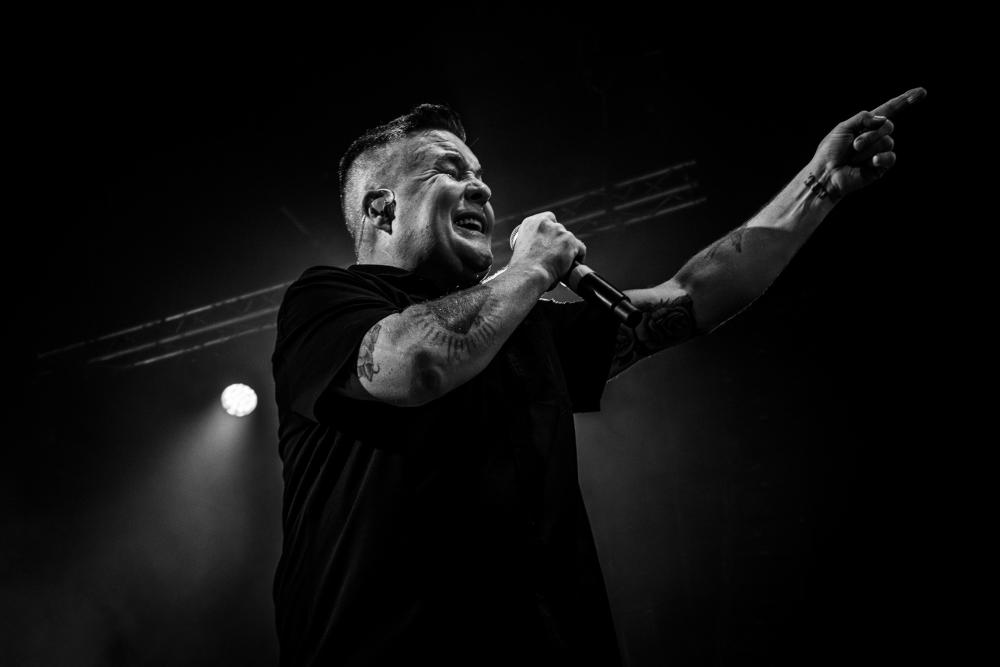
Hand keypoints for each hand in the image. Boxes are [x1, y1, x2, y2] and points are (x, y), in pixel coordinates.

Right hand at [509, 212, 586, 288]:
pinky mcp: (570, 241)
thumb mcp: (521, 249)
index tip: (550, 241)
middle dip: (559, 241)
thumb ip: (532, 244)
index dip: (551, 231)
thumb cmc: (522, 268)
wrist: (529, 274)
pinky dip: (579, 256)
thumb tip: (540, 253)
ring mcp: (559, 231)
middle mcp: (546, 223)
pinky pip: (580, 248)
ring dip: (568, 249)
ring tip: (564, 263)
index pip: (548, 219)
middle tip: (556, 255)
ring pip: (569, 239)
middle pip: (559, 230)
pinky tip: (574, 264)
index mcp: (531, 223)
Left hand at [810, 87, 926, 199]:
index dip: (905, 100)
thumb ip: (863, 118)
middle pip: (888, 126)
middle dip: (870, 134)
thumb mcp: (843, 128)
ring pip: (886, 142)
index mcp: (867, 125)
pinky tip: (872, 162)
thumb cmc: (830, 152)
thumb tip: (883, 119)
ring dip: (868, 148)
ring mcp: (880, 151)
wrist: (826, 174)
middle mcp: (876, 137)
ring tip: (854, 157)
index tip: (921, 92)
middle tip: (854, 146)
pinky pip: (891, 157)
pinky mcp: (881, 166)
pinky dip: (882, 158)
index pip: (889, 110)